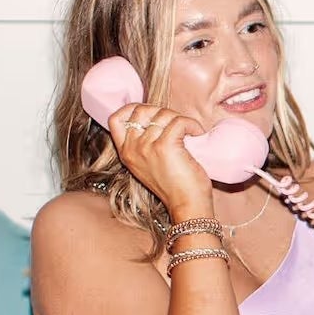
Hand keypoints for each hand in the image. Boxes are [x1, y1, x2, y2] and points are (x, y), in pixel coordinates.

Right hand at [106, 102, 213, 216]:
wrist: (187, 206)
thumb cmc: (175, 187)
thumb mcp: (149, 166)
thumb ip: (145, 147)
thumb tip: (157, 122)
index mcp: (125, 152)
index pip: (115, 119)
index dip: (132, 108)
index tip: (152, 112)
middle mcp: (132, 148)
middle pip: (141, 110)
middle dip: (162, 111)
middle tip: (178, 124)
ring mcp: (146, 147)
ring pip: (163, 114)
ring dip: (181, 119)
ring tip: (191, 132)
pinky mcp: (164, 146)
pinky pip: (179, 121)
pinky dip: (192, 124)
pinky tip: (197, 133)